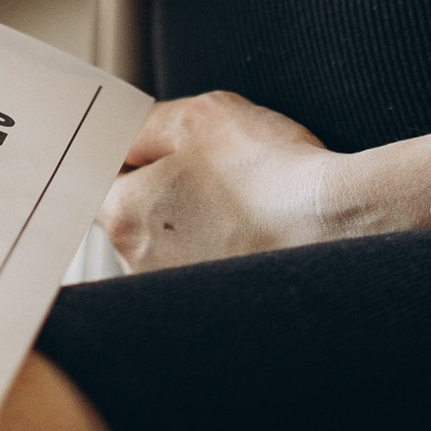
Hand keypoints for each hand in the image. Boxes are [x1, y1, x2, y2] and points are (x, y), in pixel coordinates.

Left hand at [97, 89, 349, 271]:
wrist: (336, 227)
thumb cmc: (269, 172)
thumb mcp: (201, 116)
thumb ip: (145, 123)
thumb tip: (120, 134)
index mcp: (123, 214)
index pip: (95, 178)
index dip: (124, 154)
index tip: (153, 148)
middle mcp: (138, 267)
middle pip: (131, 214)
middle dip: (160, 189)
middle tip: (211, 169)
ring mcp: (175, 295)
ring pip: (167, 246)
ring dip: (192, 224)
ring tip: (243, 204)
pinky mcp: (210, 314)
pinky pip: (201, 271)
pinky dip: (221, 253)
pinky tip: (255, 234)